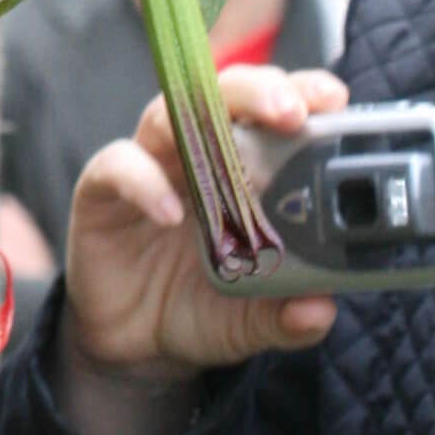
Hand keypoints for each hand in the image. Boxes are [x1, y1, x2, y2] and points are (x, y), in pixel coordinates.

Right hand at [56, 65, 344, 434]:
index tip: (333, 98)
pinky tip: (168, 213)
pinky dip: (144, 183)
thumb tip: (322, 309)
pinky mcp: (101, 188)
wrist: (133, 343)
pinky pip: (119, 166)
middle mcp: (193, 153)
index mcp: (238, 170)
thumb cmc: (198, 309)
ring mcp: (147, 163)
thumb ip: (286, 316)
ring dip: (200, 118)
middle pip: (220, 94)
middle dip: (257, 91)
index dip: (298, 95)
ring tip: (233, 146)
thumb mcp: (250, 321)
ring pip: (169, 113)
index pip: (269, 114)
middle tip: (292, 110)